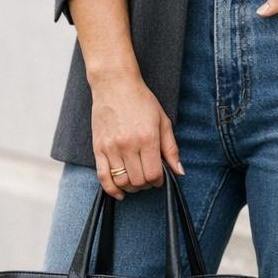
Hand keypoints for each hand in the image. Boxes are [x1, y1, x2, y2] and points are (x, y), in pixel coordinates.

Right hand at [89, 68, 184, 198]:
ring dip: (131, 187)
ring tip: (135, 181)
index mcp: (147, 139)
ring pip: (122, 182)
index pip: (154, 174)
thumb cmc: (141, 101)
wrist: (115, 85)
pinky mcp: (98, 148)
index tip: (159, 177)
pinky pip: (103, 177)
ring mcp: (111, 147)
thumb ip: (171, 149)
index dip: (159, 180)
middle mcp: (128, 145)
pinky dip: (111, 189)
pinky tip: (119, 192)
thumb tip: (180, 172)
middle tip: (148, 177)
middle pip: (138, 181)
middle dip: (146, 184)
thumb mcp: (163, 121)